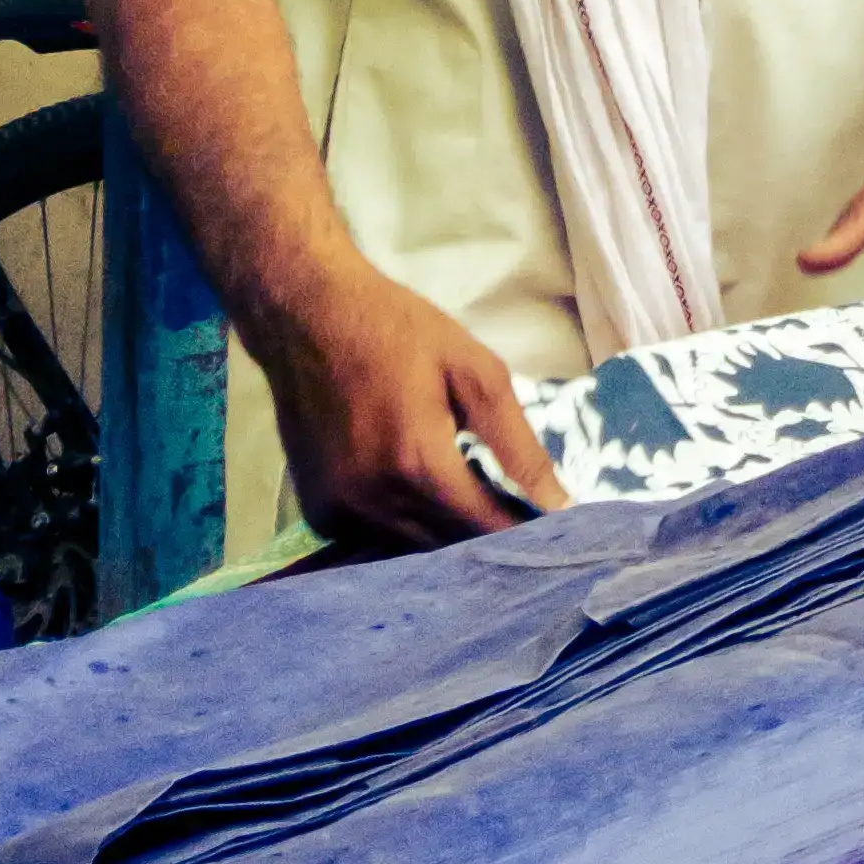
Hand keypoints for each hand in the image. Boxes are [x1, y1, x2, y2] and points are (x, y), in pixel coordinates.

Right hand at [257, 263, 554, 543]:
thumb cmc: (398, 331)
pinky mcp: (317, 510)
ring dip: (442, 537)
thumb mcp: (474, 370)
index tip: (547, 529)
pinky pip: (373, 538)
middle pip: (447, 549)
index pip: (485, 529)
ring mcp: (339, 510)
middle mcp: (375, 500)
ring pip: (410, 550)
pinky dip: (401, 528)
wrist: (306, 314)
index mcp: (418, 465)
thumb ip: (518, 445)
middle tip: (509, 511)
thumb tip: (558, 504)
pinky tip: (416, 496)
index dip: (520, 533)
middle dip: (482, 536)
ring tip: (466, 502)